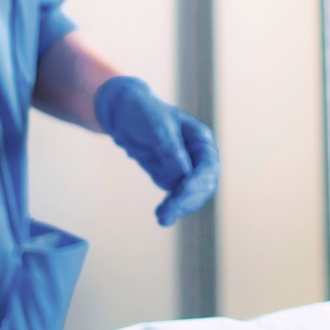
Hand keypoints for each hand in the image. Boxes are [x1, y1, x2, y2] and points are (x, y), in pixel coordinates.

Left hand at [94, 76, 219, 226]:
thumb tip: (182, 176)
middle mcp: (197, 157)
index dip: (197, 183)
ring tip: (163, 217)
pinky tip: (163, 216)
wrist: (122, 112)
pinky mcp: (170, 179)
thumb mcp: (157, 127)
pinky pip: (177, 198)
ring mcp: (184, 170)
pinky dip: (173, 207)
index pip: (208, 167)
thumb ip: (170, 150)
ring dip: (180, 207)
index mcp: (200, 141)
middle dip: (187, 200)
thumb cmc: (143, 112)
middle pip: (203, 186)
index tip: (180, 193)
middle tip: (168, 212)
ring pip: (192, 196)